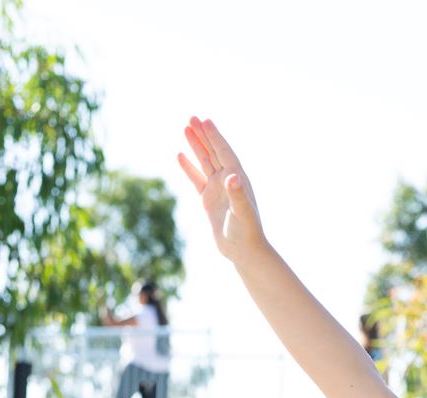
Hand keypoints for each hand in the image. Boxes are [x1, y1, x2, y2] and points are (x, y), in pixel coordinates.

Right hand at [177, 116, 268, 262]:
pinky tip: (180, 156)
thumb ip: (238, 194)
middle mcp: (228, 181)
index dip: (215, 137)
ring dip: (196, 146)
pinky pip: (197, 178)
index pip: (225, 153)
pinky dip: (189, 167)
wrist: (244, 251)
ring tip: (185, 128)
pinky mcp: (209, 200)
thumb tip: (232, 176)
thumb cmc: (246, 232)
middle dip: (203, 135)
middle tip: (192, 117)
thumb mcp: (242, 212)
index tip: (205, 121)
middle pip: (214, 152)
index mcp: (238, 180)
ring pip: (205, 162)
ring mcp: (218, 189)